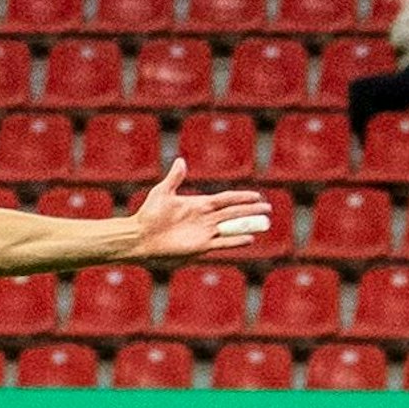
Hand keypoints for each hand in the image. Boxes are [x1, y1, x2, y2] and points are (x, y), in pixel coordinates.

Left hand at [130, 160, 273, 260]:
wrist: (140, 236)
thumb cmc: (149, 214)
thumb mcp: (162, 192)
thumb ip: (174, 178)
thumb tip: (180, 161)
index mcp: (199, 204)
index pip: (226, 199)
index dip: (242, 197)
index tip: (257, 196)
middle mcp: (205, 218)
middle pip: (233, 212)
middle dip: (251, 210)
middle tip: (268, 209)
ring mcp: (204, 232)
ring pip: (231, 227)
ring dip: (247, 225)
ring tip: (264, 224)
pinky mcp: (200, 246)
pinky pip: (222, 243)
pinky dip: (235, 240)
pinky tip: (249, 239)